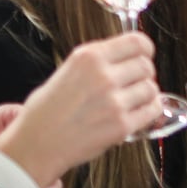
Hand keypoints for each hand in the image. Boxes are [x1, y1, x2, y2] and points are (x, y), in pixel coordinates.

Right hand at [0, 32, 164, 187]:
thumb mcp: (67, 71)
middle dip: (144, 74)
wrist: (35, 145)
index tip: (144, 55)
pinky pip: (151, 110)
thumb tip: (125, 59)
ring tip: (132, 101)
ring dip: (146, 94)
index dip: (145, 50)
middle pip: (146, 66)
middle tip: (134, 83)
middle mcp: (103, 76)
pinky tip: (138, 113)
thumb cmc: (45, 112)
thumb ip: (97, 63)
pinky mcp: (121, 126)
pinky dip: (149, 111)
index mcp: (88, 57)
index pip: (137, 42)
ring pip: (151, 89)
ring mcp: (114, 101)